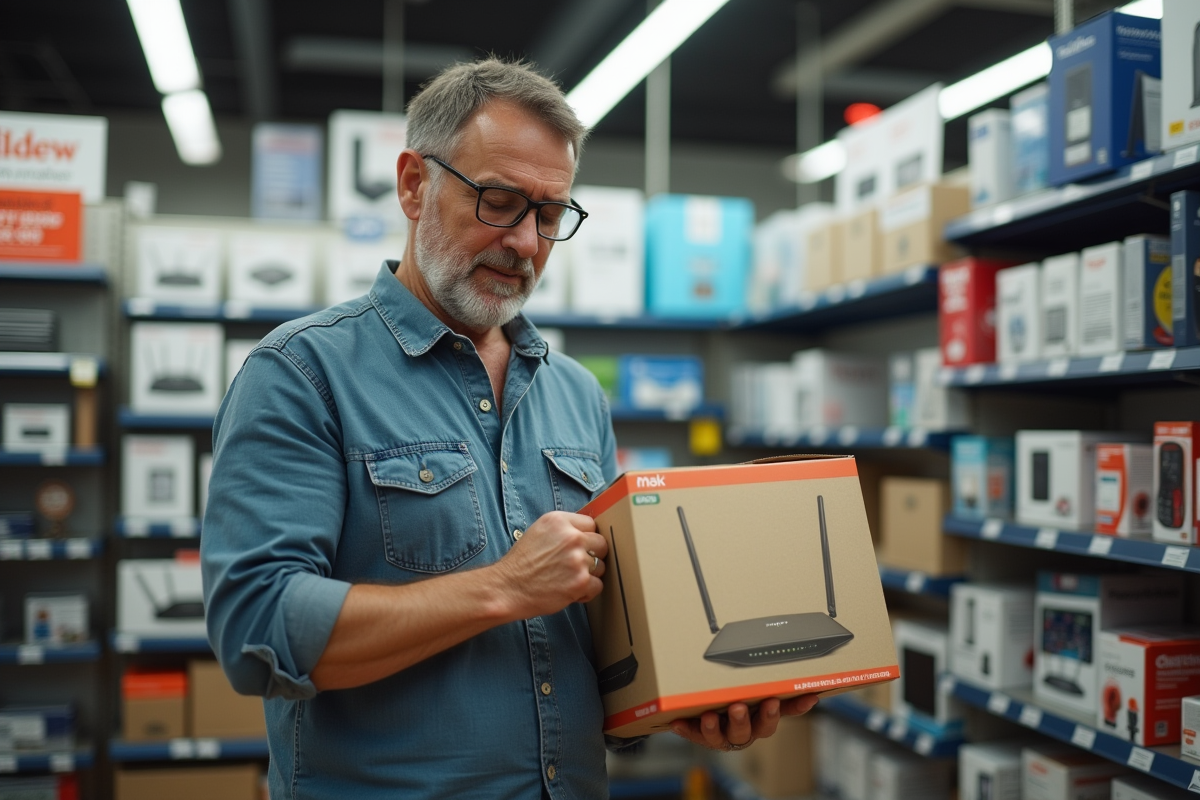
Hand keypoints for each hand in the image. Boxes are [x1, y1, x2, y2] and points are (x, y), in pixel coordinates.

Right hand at [491, 511, 607, 619]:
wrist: (507, 588)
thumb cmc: (521, 563)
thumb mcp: (539, 532)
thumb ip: (563, 530)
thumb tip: (586, 534)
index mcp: (559, 521)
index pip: (591, 524)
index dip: (587, 538)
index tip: (581, 547)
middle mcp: (571, 537)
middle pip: (601, 544)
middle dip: (593, 556)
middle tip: (577, 565)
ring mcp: (577, 560)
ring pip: (601, 566)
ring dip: (589, 575)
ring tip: (568, 580)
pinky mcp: (580, 581)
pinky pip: (597, 585)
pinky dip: (586, 592)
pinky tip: (570, 591)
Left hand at [669, 694, 819, 750]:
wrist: (706, 709)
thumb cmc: (740, 698)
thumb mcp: (760, 693)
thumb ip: (780, 688)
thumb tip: (810, 685)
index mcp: (761, 719)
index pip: (776, 717)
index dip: (780, 712)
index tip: (778, 700)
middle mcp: (745, 730)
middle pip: (748, 732)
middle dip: (743, 721)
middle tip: (737, 707)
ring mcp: (723, 736)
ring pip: (722, 738)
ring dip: (715, 728)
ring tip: (710, 717)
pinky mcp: (701, 736)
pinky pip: (694, 735)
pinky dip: (687, 729)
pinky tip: (678, 722)